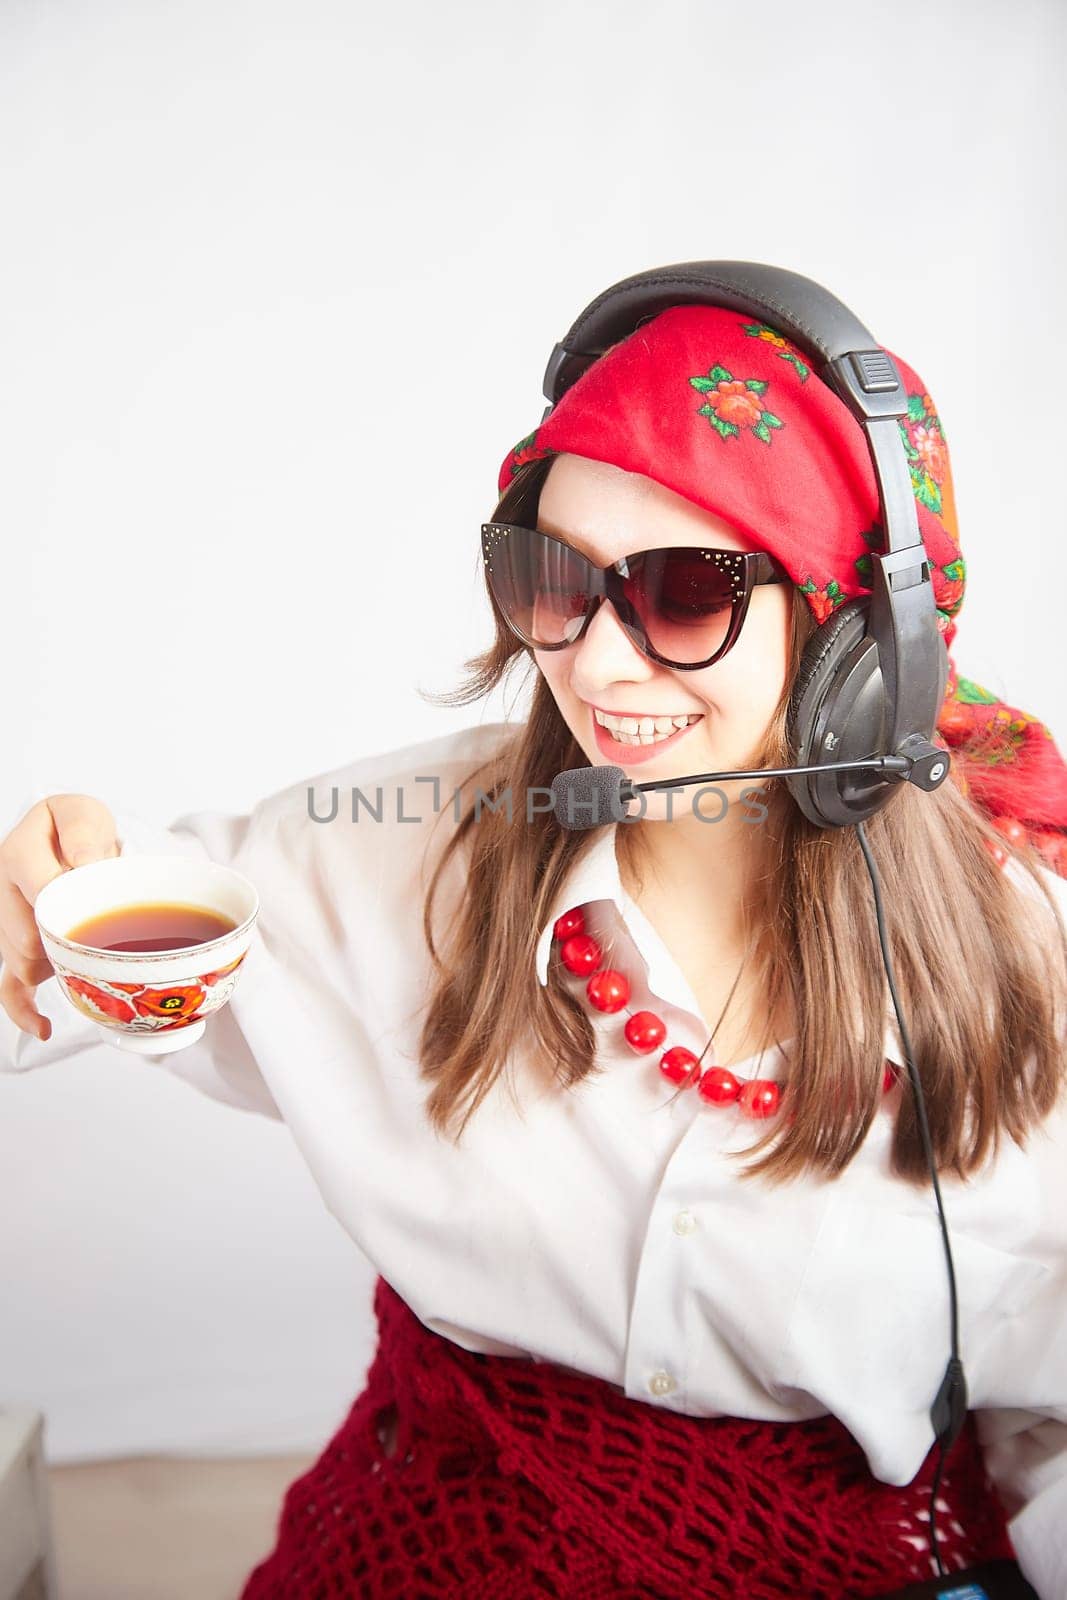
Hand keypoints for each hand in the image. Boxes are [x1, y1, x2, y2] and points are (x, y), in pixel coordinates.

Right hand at [0, 796, 119, 1040]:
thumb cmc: (81, 832)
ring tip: (89, 943)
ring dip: (59, 963)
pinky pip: (9, 988)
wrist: (74, 842)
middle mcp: (3, 890)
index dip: (74, 904)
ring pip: (23, 963)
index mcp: (18, 852)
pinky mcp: (12, 948)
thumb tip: (83, 866)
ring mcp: (5, 923)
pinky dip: (25, 1010)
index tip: (100, 904)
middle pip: (27, 937)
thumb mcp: (87, 816)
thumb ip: (84, 834)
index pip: (41, 889)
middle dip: (66, 941)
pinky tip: (43, 1025)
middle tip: (100, 926)